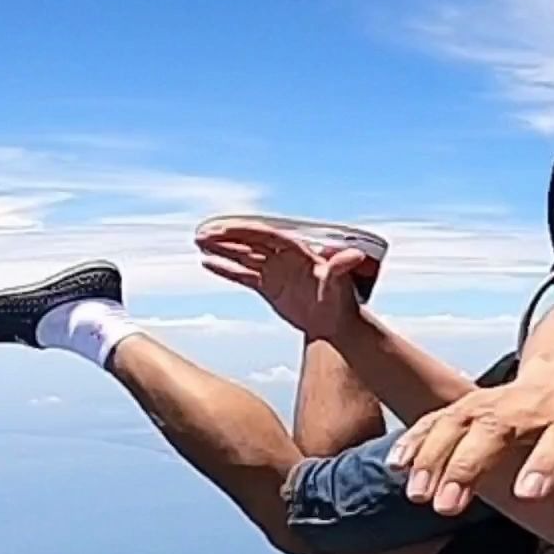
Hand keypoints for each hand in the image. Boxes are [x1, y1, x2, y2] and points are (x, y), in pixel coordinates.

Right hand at [195, 221, 377, 342]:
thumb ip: (340, 268)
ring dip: (222, 249)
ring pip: (243, 256)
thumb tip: (354, 255)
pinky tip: (209, 263)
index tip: (223, 230)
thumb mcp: (340, 284)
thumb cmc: (340, 301)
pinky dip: (227, 270)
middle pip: (250, 242)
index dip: (244, 231)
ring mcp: (274, 271)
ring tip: (199, 243)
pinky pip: (243, 275)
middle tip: (202, 234)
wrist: (335, 324)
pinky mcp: (268, 286)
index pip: (265, 235)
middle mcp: (283, 257)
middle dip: (227, 237)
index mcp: (296, 250)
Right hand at [390, 369, 553, 530]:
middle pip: (496, 433)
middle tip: (447, 505)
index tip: (529, 495)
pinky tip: (395, 469)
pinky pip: (439, 421)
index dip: (545, 465)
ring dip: (434, 459)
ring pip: (459, 425)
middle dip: (470, 466)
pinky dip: (416, 443)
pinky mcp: (473, 404)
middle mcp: (533, 408)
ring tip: (415, 494)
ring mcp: (498, 403)